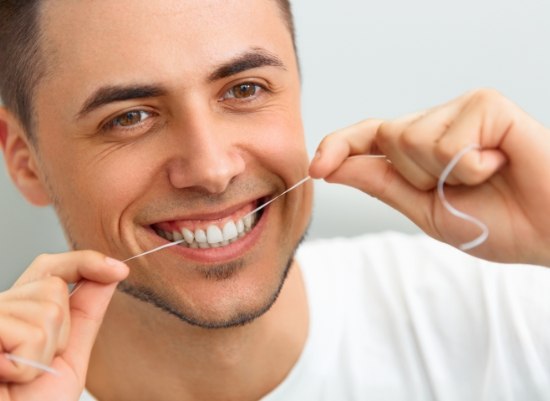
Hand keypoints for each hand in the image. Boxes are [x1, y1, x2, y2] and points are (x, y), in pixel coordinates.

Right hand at [0, 251, 128, 399]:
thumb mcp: (69, 355)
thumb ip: (86, 313)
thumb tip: (110, 272)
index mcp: (20, 310)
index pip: (52, 268)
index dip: (85, 262)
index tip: (119, 269)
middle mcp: (1, 307)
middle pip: (54, 289)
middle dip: (60, 333)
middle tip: (35, 366)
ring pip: (46, 311)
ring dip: (41, 355)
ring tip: (17, 376)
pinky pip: (28, 335)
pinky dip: (25, 366)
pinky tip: (4, 376)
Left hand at [309, 89, 549, 265]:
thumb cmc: (497, 221)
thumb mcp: (424, 209)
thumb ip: (380, 183)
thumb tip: (332, 167)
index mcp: (422, 148)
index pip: (370, 136)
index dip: (340, 147)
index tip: (316, 168)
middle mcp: (439, 122)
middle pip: (386, 137)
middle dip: (415, 176)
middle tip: (459, 187)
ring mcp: (463, 109)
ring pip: (411, 138)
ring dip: (444, 174)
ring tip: (484, 176)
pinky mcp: (487, 105)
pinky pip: (447, 141)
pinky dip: (471, 167)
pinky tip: (499, 164)